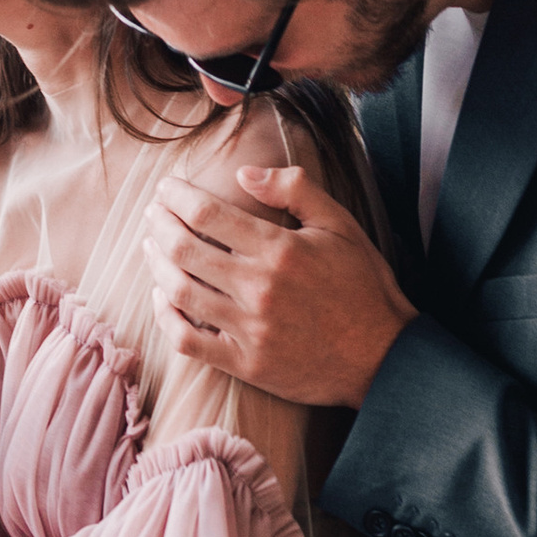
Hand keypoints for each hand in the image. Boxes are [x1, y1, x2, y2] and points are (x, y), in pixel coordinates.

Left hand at [146, 165, 414, 406]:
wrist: (384, 356)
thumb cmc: (362, 285)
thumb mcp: (340, 225)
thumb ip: (294, 190)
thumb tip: (245, 172)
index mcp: (281, 250)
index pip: (208, 214)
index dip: (178, 196)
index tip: (167, 188)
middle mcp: (260, 289)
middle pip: (184, 250)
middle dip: (160, 225)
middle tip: (153, 213)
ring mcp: (250, 330)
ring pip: (180, 293)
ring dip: (157, 265)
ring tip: (152, 247)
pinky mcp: (246, 364)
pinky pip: (188, 341)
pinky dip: (166, 317)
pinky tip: (162, 298)